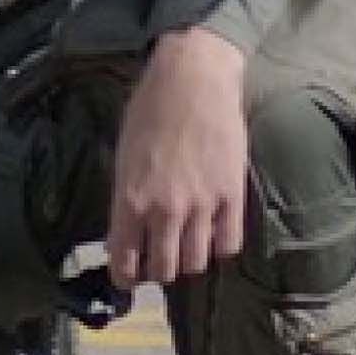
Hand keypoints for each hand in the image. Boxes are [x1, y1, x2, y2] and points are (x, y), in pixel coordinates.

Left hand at [104, 30, 251, 293]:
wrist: (193, 78)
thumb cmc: (150, 109)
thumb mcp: (123, 155)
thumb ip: (125, 198)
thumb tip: (126, 233)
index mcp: (129, 199)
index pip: (124, 263)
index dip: (126, 276)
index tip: (130, 274)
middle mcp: (164, 209)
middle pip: (164, 271)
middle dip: (159, 270)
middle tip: (161, 256)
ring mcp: (201, 205)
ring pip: (196, 263)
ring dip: (189, 259)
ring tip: (187, 243)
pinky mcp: (231, 195)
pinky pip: (229, 244)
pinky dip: (220, 245)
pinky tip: (214, 231)